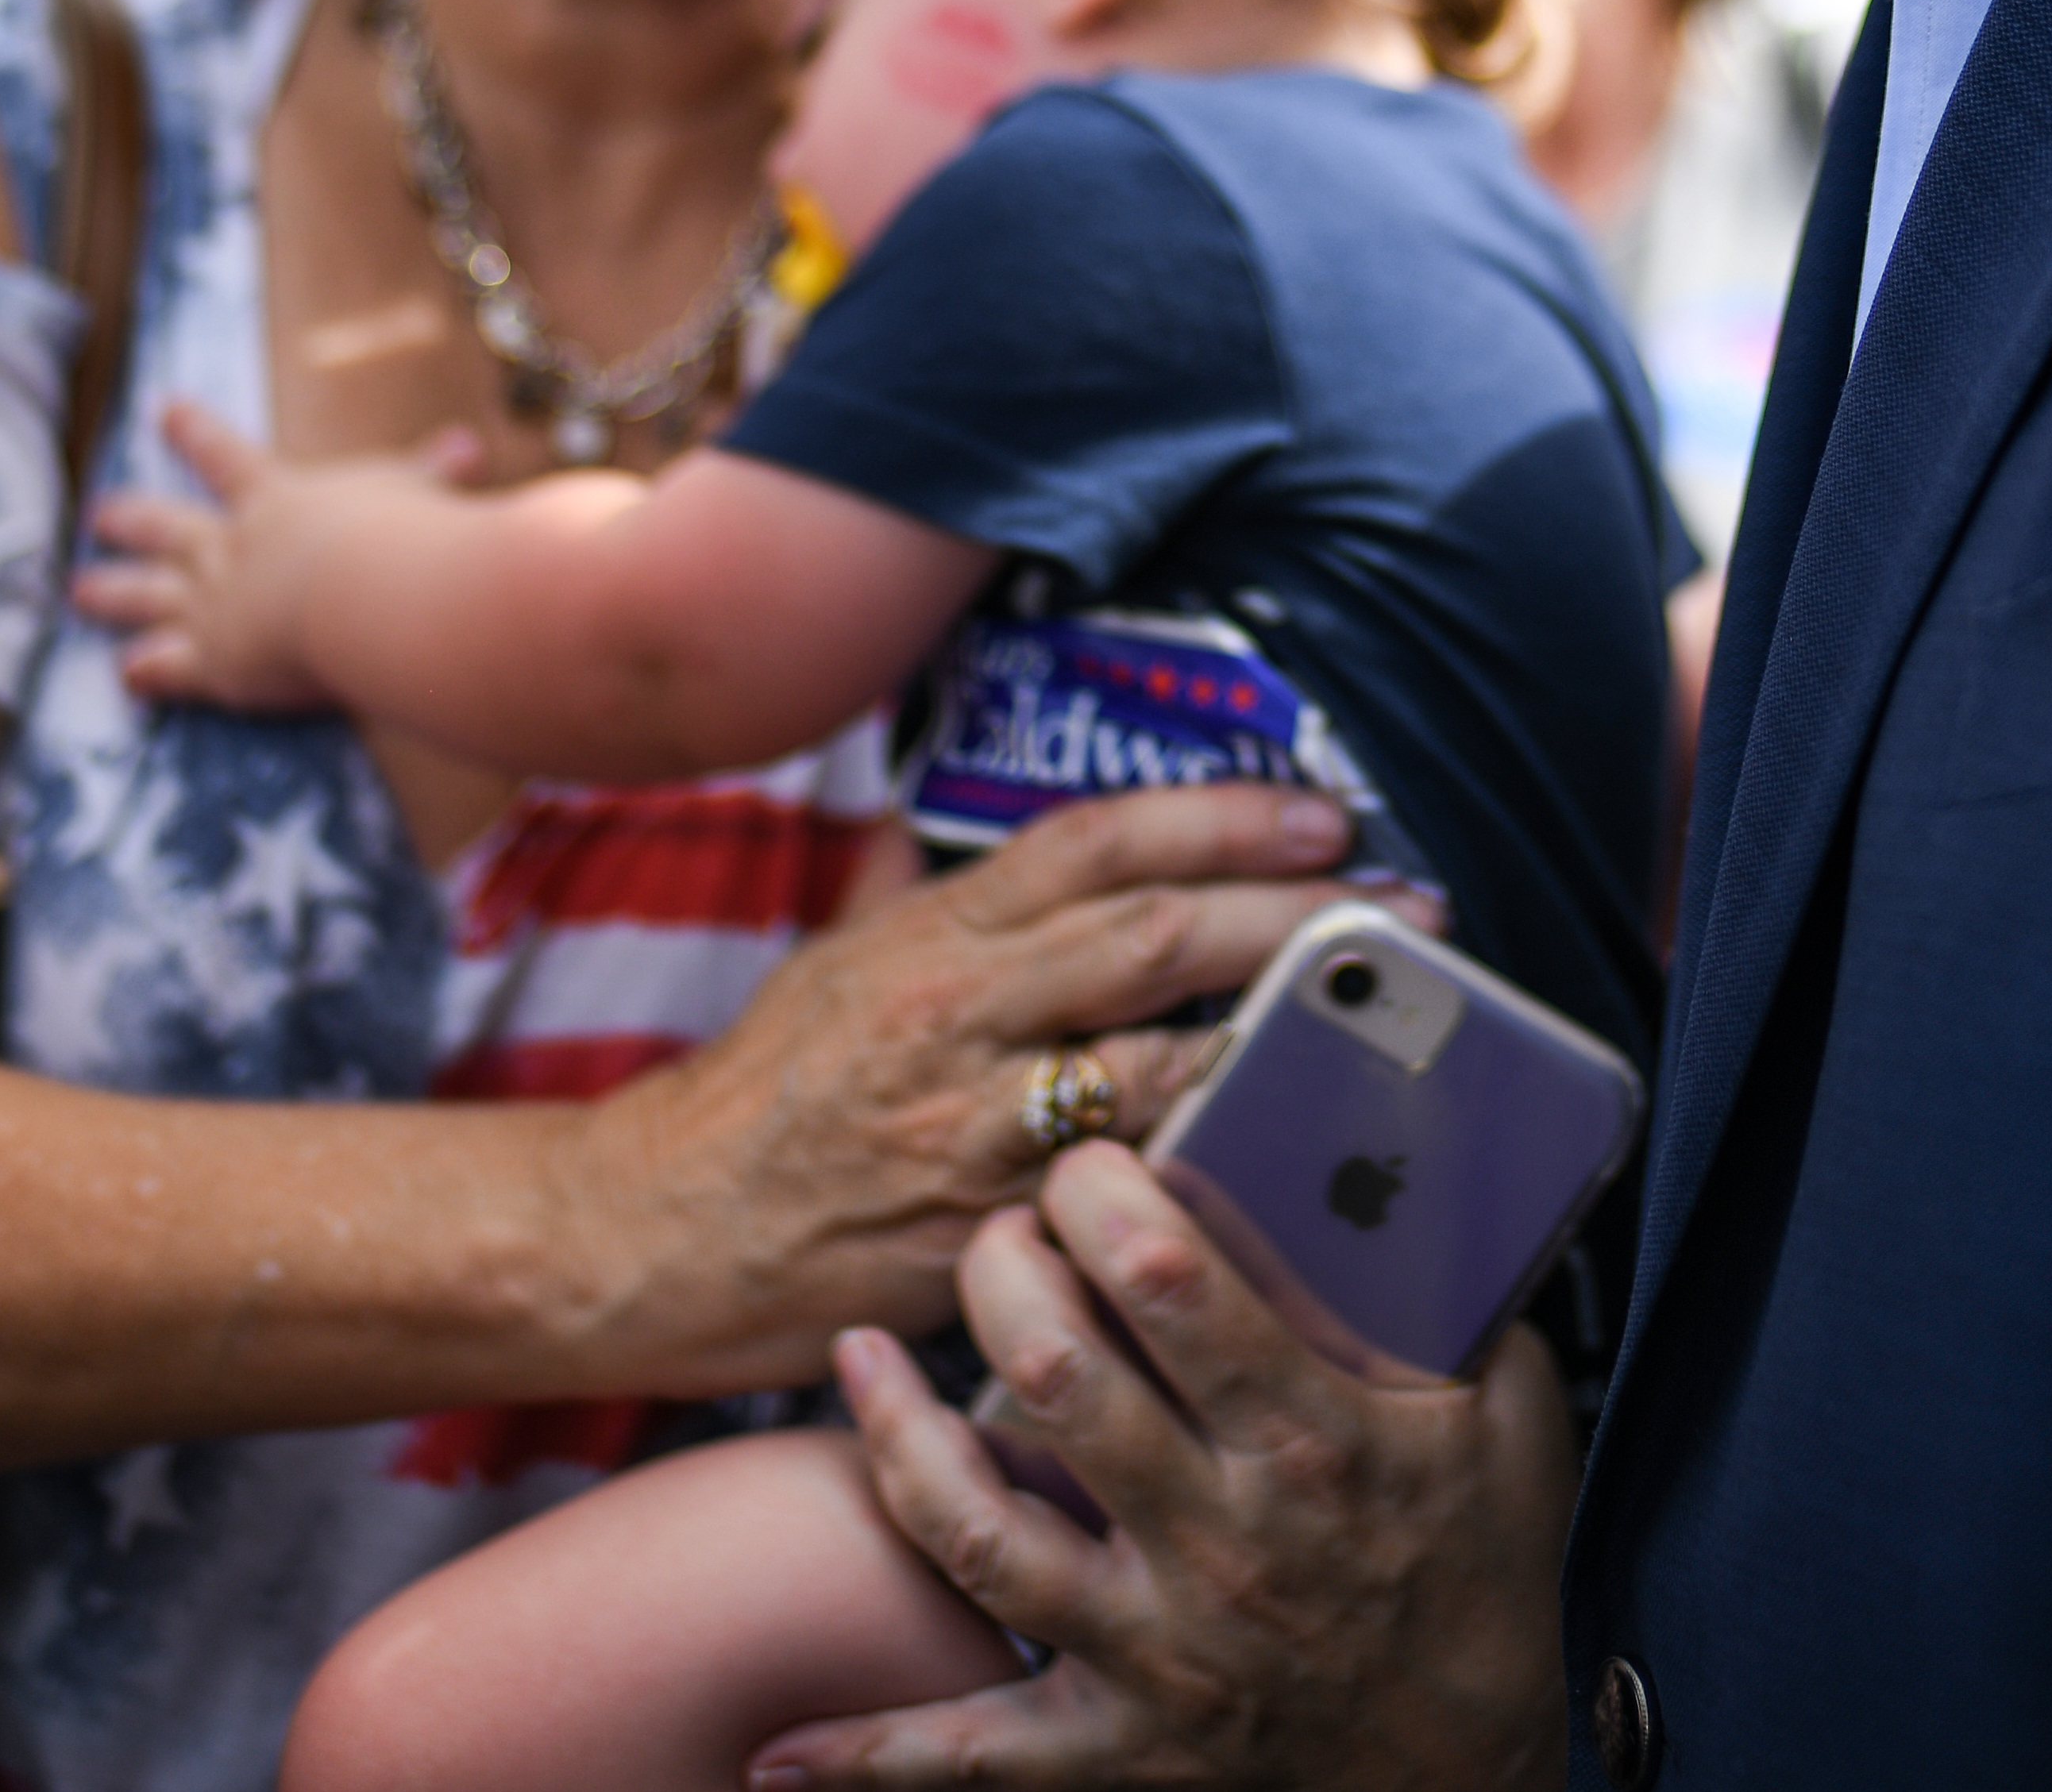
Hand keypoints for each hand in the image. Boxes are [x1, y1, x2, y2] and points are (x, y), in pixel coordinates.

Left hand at [69, 395, 472, 710]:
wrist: (371, 594)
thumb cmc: (399, 534)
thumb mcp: (417, 491)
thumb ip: (436, 472)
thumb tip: (468, 448)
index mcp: (275, 499)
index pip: (227, 456)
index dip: (196, 433)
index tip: (164, 410)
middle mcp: (232, 548)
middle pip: (169, 528)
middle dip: (134, 519)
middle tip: (100, 511)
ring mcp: (216, 605)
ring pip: (149, 594)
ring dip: (113, 590)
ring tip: (78, 586)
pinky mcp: (216, 661)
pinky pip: (169, 665)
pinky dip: (146, 667)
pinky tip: (124, 671)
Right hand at [572, 780, 1413, 1395]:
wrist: (647, 1233)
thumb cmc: (759, 1097)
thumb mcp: (838, 959)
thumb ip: (932, 897)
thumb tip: (1009, 834)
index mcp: (930, 931)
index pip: (1096, 841)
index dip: (1221, 819)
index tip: (1326, 816)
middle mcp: (953, 1013)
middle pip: (1152, 937)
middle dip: (1293, 917)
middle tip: (1405, 913)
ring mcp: (967, 1128)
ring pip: (1156, 1068)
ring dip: (1283, 1048)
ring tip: (1383, 1033)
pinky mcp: (977, 1234)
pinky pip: (1121, 1198)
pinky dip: (1213, 1175)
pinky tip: (1297, 1164)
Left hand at [766, 1152, 1572, 1790]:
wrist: (1478, 1765)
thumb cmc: (1485, 1561)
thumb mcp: (1505, 1407)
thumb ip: (1444, 1286)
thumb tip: (1383, 1151)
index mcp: (1318, 1442)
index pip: (1180, 1287)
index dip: (1108, 1197)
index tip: (1085, 1156)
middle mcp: (1223, 1544)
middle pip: (1057, 1377)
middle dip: (1000, 1275)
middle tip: (992, 1234)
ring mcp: (1158, 1651)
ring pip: (979, 1530)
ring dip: (899, 1433)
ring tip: (859, 1355)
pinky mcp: (1119, 1749)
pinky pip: (972, 1757)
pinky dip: (868, 1756)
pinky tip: (776, 1745)